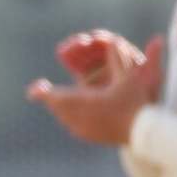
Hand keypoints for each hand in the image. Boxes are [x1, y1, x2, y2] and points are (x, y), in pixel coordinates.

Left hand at [29, 32, 161, 146]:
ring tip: (63, 98)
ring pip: (64, 116)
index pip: (55, 97)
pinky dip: (72, 115)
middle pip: (58, 106)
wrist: (143, 133)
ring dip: (62, 105)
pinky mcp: (87, 136)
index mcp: (84, 102)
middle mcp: (79, 118)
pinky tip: (78, 110)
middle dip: (54, 95)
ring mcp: (82, 129)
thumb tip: (114, 40)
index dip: (42, 92)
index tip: (33, 88)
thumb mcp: (128, 78)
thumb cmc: (136, 103)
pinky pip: (73, 125)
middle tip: (47, 89)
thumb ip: (118, 59)